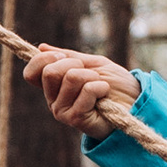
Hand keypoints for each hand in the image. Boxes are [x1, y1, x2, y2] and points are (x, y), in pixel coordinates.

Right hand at [25, 44, 140, 133]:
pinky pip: (86, 90)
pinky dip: (101, 87)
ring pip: (70, 78)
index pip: (31, 74)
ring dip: (92, 76)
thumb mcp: (91, 63)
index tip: (61, 56)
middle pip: (49, 73)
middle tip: (91, 74)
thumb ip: (68, 56)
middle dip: (74, 64)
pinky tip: (105, 96)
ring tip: (101, 86)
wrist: (135, 102)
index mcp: (54, 88)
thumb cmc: (115, 85)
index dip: (42, 60)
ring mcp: (63, 111)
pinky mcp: (76, 119)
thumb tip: (41, 47)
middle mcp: (54, 101)